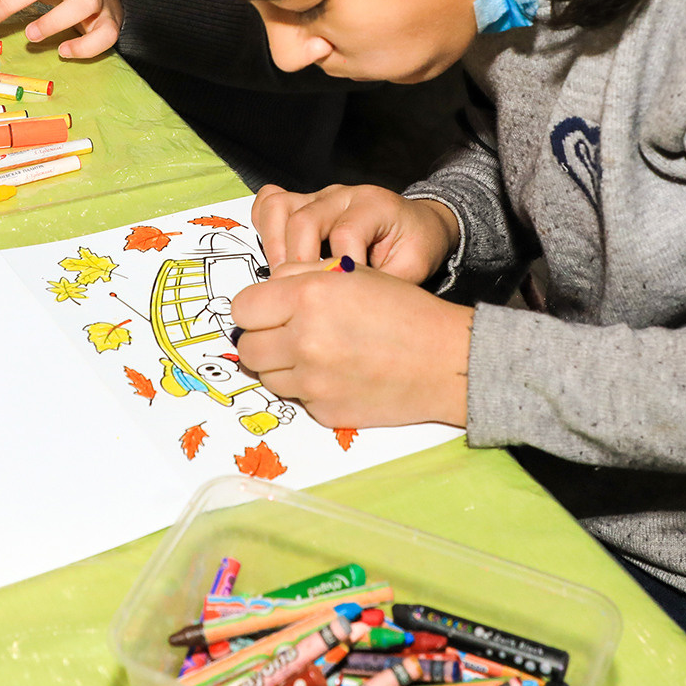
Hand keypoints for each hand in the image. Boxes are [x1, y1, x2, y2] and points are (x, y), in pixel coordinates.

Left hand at [231, 263, 471, 428]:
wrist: (443, 361)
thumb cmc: (402, 311)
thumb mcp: (351, 273)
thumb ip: (299, 275)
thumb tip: (263, 291)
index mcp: (308, 297)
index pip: (242, 309)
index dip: (255, 309)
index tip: (268, 310)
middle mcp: (305, 341)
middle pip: (247, 348)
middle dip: (262, 339)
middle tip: (288, 333)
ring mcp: (313, 382)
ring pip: (267, 377)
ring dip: (281, 365)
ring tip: (316, 352)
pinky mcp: (324, 411)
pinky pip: (296, 398)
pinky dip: (307, 388)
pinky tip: (336, 374)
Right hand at [252, 184, 458, 283]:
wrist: (418, 224)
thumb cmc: (415, 245)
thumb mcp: (414, 266)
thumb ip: (386, 284)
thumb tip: (351, 310)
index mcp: (374, 206)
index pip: (345, 234)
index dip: (339, 269)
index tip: (341, 298)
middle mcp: (342, 195)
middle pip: (304, 220)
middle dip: (299, 262)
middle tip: (301, 296)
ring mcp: (318, 196)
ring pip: (279, 206)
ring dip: (274, 246)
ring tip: (284, 280)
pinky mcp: (303, 203)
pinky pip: (270, 203)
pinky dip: (265, 228)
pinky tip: (276, 258)